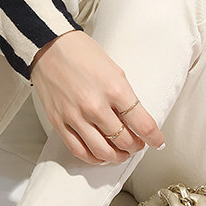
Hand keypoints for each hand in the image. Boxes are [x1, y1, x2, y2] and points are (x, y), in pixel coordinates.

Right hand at [29, 30, 165, 163]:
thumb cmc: (81, 54)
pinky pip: (78, 150)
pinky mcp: (59, 122)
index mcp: (115, 90)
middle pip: (124, 141)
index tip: (157, 142)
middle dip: (135, 146)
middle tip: (137, 144)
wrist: (48, 47)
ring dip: (116, 157)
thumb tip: (133, 120)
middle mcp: (96, 106)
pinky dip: (92, 158)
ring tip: (120, 154)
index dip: (154, 138)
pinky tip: (99, 155)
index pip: (143, 124)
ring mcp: (76, 117)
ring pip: (102, 151)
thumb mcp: (114, 71)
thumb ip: (124, 97)